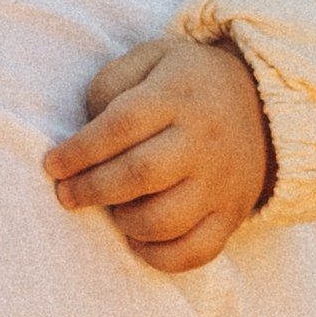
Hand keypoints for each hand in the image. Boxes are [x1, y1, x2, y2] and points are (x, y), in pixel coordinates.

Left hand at [41, 34, 271, 272]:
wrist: (263, 103)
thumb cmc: (185, 84)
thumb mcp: (149, 60)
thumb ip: (110, 87)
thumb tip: (84, 135)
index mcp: (178, 96)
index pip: (122, 125)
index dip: (79, 150)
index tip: (52, 165)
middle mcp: (204, 141)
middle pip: (141, 174)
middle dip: (92, 189)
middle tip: (67, 194)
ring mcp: (221, 182)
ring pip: (165, 220)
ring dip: (124, 222)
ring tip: (112, 208)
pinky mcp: (232, 214)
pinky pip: (195, 252)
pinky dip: (158, 255)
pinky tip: (138, 237)